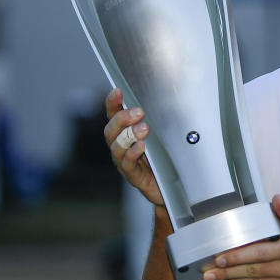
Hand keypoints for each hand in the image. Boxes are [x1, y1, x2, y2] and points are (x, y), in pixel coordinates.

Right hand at [103, 88, 164, 206]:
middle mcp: (120, 147)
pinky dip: (132, 154)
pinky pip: (127, 164)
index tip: (118, 92)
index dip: (112, 103)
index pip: (113, 115)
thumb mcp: (160, 136)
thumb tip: (167, 98)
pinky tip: (141, 147)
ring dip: (129, 135)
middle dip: (123, 119)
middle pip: (111, 130)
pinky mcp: (132, 175)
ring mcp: (124, 161)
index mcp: (124, 133)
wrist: (168, 187)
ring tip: (143, 128)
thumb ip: (158, 120)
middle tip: (139, 112)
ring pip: (117, 147)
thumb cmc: (163, 159)